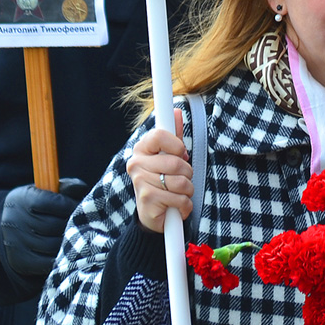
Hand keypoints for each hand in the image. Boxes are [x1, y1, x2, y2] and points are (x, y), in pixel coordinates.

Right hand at [0, 178, 89, 276]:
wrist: (13, 224)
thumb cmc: (42, 203)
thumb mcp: (51, 190)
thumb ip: (68, 188)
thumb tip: (81, 192)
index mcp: (22, 198)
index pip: (49, 202)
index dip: (69, 205)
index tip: (80, 207)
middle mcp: (14, 220)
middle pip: (52, 226)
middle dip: (71, 225)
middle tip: (83, 225)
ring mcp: (14, 242)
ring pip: (51, 246)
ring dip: (67, 243)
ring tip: (77, 238)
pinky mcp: (19, 261)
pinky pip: (46, 263)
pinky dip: (60, 259)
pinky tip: (66, 252)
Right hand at [127, 112, 191, 232]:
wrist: (151, 214)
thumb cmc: (162, 180)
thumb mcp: (169, 156)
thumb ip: (174, 135)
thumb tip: (176, 111)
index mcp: (142, 148)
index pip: (159, 135)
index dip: (176, 144)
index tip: (181, 153)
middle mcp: (136, 163)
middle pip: (176, 162)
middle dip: (187, 173)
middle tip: (182, 179)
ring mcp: (140, 182)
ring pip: (181, 182)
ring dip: (187, 191)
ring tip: (178, 194)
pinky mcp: (147, 200)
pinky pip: (179, 199)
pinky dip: (184, 206)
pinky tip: (175, 207)